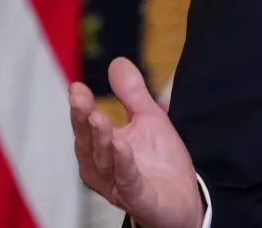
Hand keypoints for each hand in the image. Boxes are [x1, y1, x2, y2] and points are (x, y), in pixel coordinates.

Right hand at [70, 58, 203, 227]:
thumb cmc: (159, 161)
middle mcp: (103, 170)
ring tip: (99, 118)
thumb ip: (132, 94)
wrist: (184, 199)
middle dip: (84, 121)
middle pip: (89, 145)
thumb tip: (117, 61)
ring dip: (101, 141)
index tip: (76, 87)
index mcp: (101, 150)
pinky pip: (128, 182)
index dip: (80, 108)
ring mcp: (119, 187)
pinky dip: (123, 165)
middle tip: (81, 98)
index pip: (86, 127)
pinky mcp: (140, 199)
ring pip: (104, 163)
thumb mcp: (149, 119)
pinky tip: (122, 147)